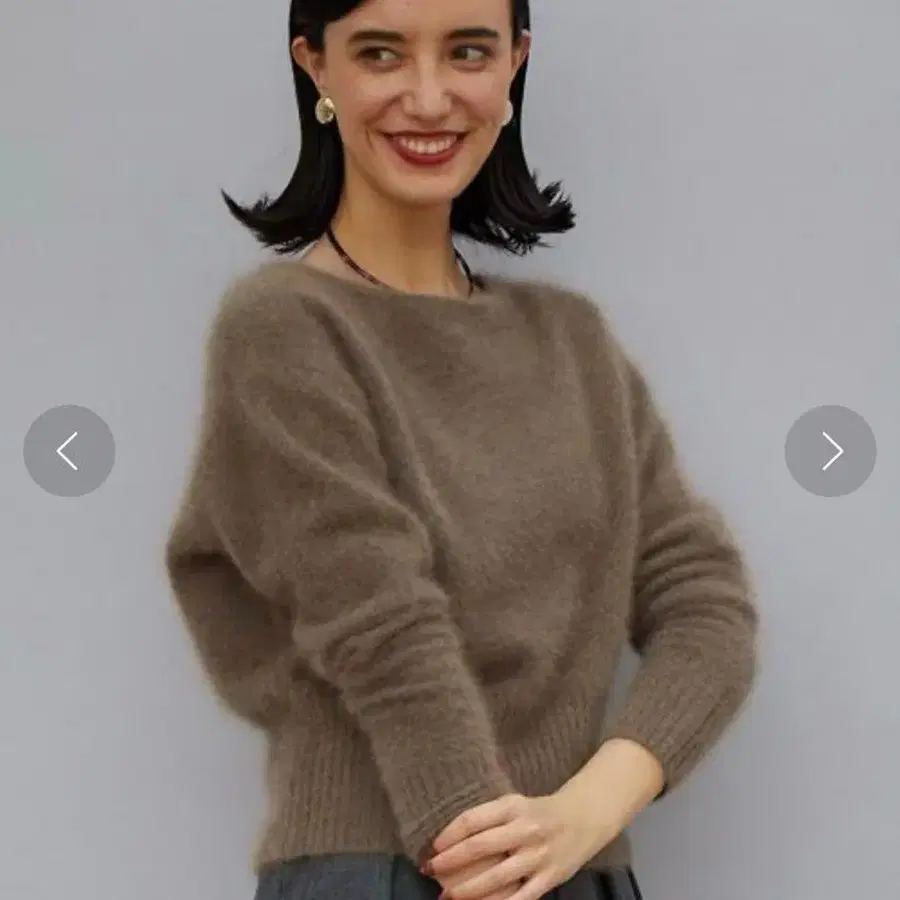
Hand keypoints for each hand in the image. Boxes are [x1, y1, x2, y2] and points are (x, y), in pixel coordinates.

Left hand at [422, 791, 614, 899]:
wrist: (584, 818)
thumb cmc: (540, 811)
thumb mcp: (515, 804)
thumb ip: (489, 818)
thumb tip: (452, 840)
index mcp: (513, 806)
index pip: (473, 820)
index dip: (449, 834)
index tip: (433, 847)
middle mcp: (525, 829)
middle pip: (480, 847)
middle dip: (450, 862)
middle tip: (429, 871)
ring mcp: (538, 856)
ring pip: (496, 877)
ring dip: (468, 890)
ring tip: (447, 897)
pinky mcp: (549, 878)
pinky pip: (520, 898)